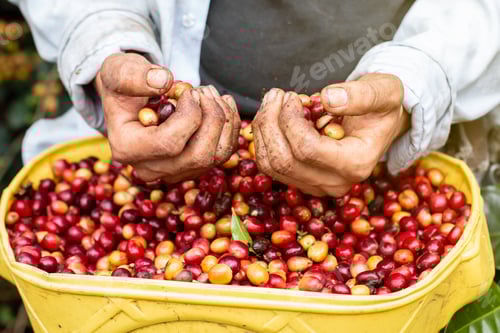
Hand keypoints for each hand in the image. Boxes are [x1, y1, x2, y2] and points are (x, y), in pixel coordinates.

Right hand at [96, 53, 239, 182]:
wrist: (129, 98)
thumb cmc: (123, 84)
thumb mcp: (119, 71)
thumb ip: (135, 75)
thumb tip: (164, 80)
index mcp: (127, 149)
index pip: (169, 143)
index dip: (189, 114)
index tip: (189, 91)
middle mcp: (151, 169)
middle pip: (198, 156)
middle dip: (212, 118)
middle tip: (205, 90)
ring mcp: (174, 172)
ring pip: (216, 156)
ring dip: (224, 121)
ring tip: (213, 93)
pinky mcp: (193, 167)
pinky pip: (223, 152)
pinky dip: (229, 126)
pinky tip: (222, 103)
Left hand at [252, 73, 408, 196]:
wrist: (377, 124)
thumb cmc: (380, 106)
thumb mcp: (383, 91)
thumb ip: (361, 94)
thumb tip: (329, 99)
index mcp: (356, 164)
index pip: (307, 149)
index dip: (291, 120)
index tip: (292, 96)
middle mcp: (335, 183)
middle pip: (283, 160)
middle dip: (271, 122)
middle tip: (277, 94)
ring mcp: (316, 186)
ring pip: (271, 164)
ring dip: (263, 130)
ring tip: (273, 102)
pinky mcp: (301, 181)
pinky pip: (269, 165)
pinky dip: (264, 139)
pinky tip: (272, 117)